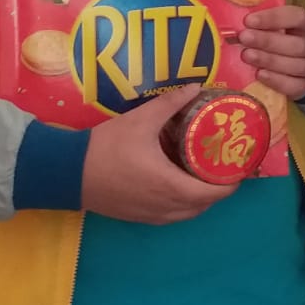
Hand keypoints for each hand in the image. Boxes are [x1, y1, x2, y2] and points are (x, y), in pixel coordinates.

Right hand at [80, 85, 236, 223]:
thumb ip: (170, 104)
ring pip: (187, 214)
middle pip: (204, 206)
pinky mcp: (137, 217)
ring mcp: (149, 215)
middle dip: (218, 190)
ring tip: (204, 175)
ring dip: (200, 200)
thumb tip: (196, 87)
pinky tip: (179, 185)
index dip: (231, 184)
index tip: (239, 168)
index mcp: (170, 186)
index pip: (213, 194)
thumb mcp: (140, 120)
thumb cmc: (105, 147)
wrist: (65, 172)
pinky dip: (182, 205)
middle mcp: (164, 206)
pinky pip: (170, 216)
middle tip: (223, 167)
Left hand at [240, 5, 304, 99]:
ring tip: (246, 55)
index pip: (297, 17)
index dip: (273, 18)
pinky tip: (260, 74)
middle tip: (244, 38)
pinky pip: (293, 85)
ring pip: (295, 65)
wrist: (300, 68)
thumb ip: (262, 25)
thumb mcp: (278, 29)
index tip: (248, 20)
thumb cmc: (283, 43)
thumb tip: (233, 22)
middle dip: (267, 40)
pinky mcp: (304, 86)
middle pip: (296, 44)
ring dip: (268, 59)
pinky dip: (276, 80)